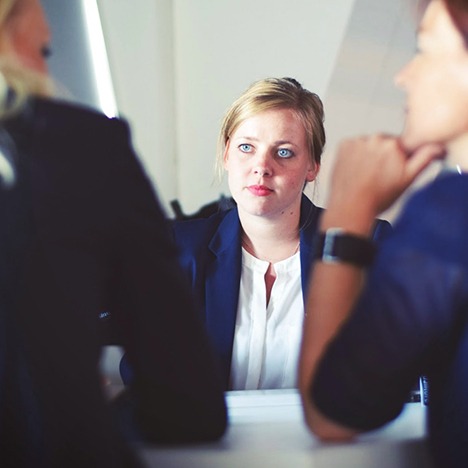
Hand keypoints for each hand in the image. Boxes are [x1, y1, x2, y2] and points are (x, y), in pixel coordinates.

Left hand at [327, 134, 444, 218]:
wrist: (350, 207)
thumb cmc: (377, 197)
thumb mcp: (408, 179)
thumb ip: (424, 159)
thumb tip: (436, 147)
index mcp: (394, 144)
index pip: (401, 145)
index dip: (399, 158)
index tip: (392, 170)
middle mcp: (375, 139)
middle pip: (384, 144)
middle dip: (383, 156)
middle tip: (378, 175)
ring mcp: (357, 142)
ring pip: (368, 145)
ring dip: (368, 155)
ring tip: (365, 175)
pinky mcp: (343, 146)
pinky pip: (353, 146)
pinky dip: (354, 155)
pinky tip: (355, 170)